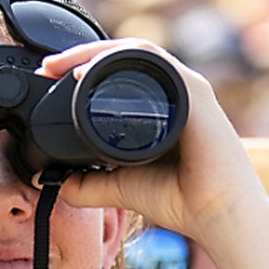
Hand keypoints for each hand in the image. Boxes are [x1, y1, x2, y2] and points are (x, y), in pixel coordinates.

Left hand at [48, 39, 268, 241]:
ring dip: (94, 52)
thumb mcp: (122, 188)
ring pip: (135, 52)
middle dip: (81, 55)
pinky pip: (153, 60)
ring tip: (62, 65)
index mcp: (165, 108)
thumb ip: (90, 184)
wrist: (220, 216)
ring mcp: (188, 89)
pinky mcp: (195, 92)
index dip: (83, 69)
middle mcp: (178, 93)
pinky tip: (89, 72)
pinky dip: (117, 59)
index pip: (121, 74)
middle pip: (125, 57)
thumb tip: (54, 182)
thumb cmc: (185, 202)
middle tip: (48, 66)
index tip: (49, 78)